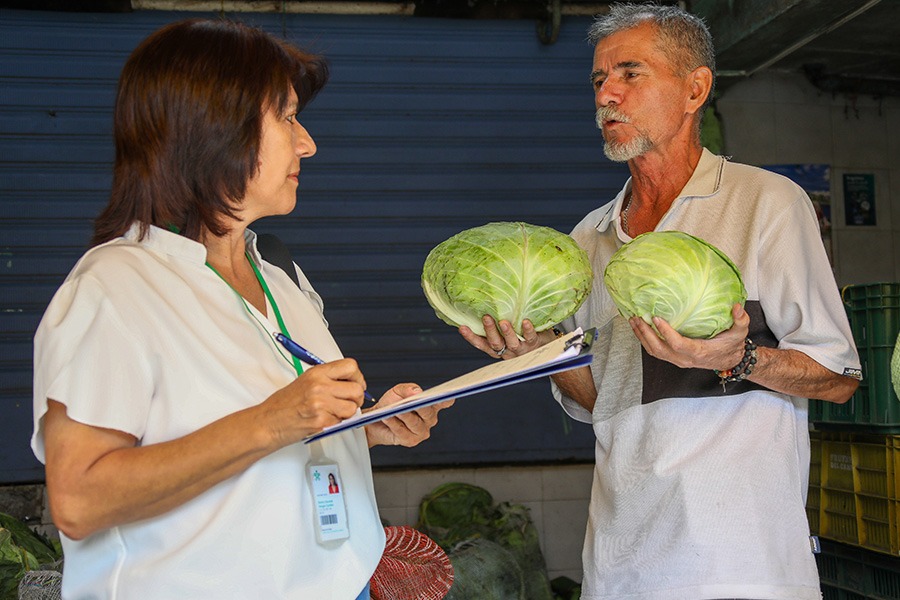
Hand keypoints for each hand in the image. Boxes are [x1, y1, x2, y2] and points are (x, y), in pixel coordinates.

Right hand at [261, 359, 368, 446]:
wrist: (269, 422)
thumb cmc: (284, 404)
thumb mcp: (306, 381)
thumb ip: (328, 379)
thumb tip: (351, 382)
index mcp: (317, 373)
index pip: (351, 366)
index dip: (358, 377)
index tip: (356, 384)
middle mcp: (319, 385)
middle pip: (357, 389)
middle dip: (356, 398)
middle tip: (348, 402)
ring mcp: (320, 403)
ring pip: (352, 408)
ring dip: (347, 413)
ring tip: (333, 412)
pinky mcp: (321, 420)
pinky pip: (342, 422)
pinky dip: (336, 423)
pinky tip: (324, 420)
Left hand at [364, 383, 453, 446]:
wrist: (376, 421)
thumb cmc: (391, 404)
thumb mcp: (398, 392)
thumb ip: (407, 389)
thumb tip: (417, 392)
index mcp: (431, 406)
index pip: (443, 402)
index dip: (447, 399)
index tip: (448, 395)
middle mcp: (429, 419)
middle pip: (428, 412)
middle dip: (419, 407)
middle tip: (411, 402)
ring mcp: (422, 431)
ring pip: (415, 423)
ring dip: (403, 416)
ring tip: (393, 410)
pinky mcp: (411, 441)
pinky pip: (403, 432)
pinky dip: (394, 424)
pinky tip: (387, 418)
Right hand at [459, 315, 555, 360]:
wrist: (546, 347)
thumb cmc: (522, 335)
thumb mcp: (506, 332)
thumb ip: (496, 321)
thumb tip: (483, 300)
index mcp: (498, 346)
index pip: (481, 343)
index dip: (471, 337)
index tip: (462, 327)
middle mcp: (507, 349)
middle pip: (495, 343)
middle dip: (490, 331)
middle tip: (486, 318)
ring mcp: (521, 348)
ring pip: (512, 343)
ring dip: (507, 333)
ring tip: (503, 322)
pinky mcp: (534, 343)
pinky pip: (530, 337)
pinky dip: (527, 330)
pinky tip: (526, 321)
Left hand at [629, 304, 749, 370]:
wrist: (729, 361)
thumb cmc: (732, 345)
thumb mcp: (740, 332)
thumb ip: (740, 320)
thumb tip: (737, 307)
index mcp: (699, 352)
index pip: (678, 344)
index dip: (666, 333)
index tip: (656, 318)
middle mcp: (685, 359)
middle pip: (660, 349)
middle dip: (646, 333)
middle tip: (636, 317)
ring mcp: (678, 360)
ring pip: (654, 351)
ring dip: (641, 336)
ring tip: (632, 320)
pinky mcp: (673, 358)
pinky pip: (655, 351)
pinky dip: (645, 340)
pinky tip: (639, 327)